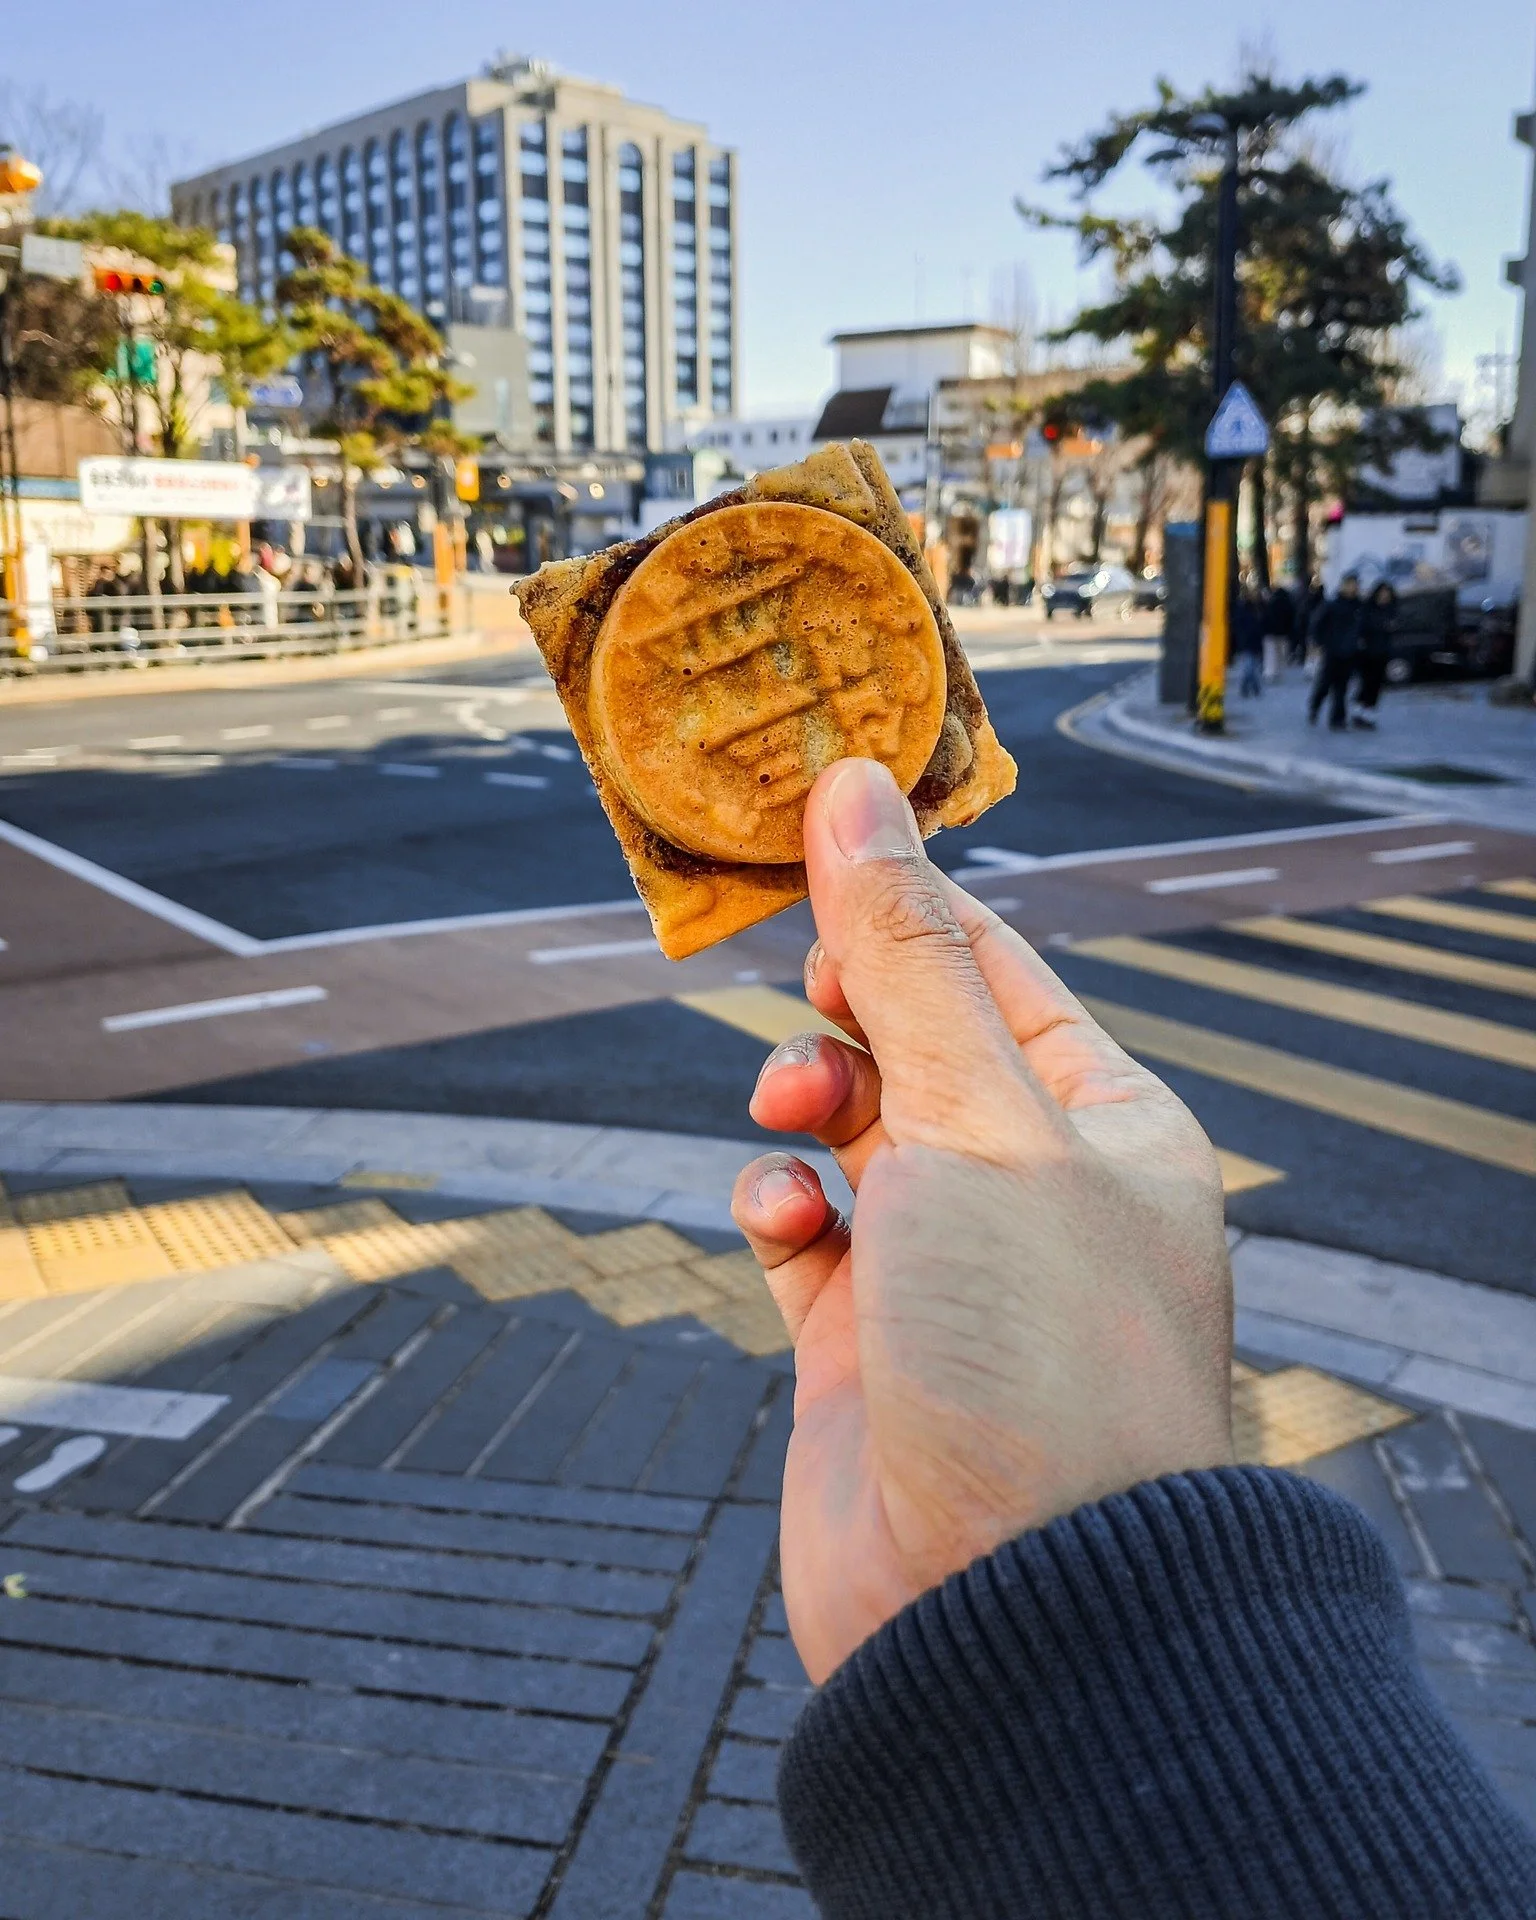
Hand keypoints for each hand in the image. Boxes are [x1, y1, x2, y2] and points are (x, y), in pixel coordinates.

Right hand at [732, 759, 1234, 1685]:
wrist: (1004, 1607)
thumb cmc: (1036, 1349)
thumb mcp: (975, 1115)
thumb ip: (900, 951)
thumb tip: (855, 784)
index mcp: (1104, 1119)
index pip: (994, 963)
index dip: (902, 896)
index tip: (810, 835)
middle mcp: (1031, 1185)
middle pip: (913, 1037)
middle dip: (845, 1005)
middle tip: (809, 994)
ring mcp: (945, 1264)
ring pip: (849, 1125)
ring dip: (806, 1099)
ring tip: (794, 1115)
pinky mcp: (861, 1338)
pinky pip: (803, 1226)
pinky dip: (779, 1202)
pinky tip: (783, 1217)